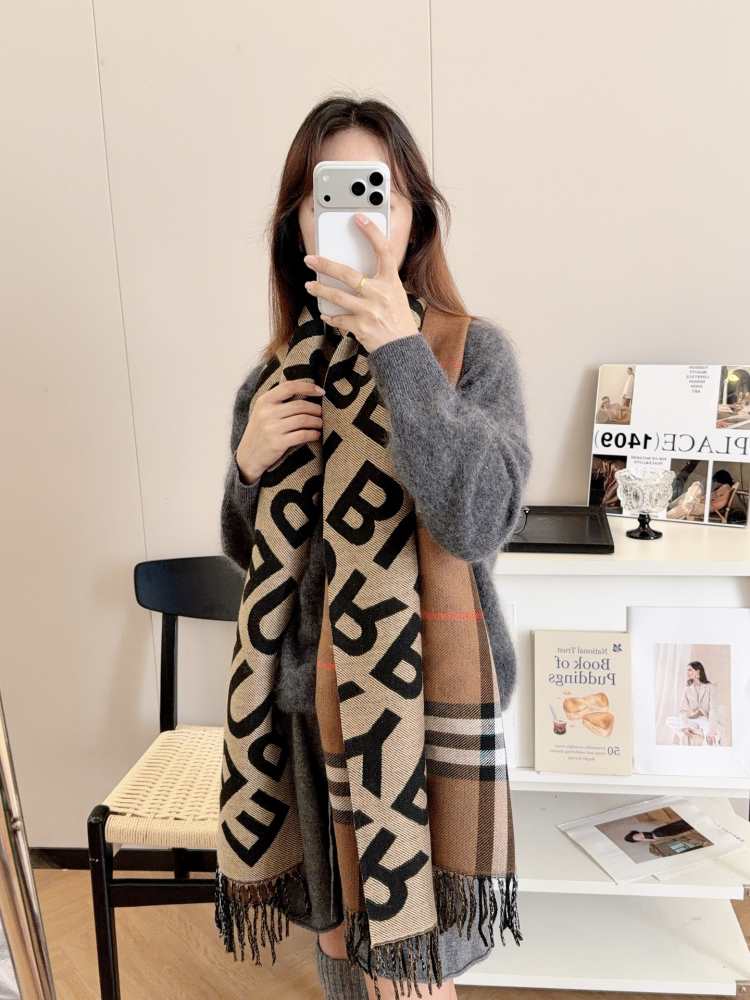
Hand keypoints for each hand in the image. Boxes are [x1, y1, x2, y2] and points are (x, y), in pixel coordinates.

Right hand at [235, 378, 325, 482]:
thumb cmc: (261, 432)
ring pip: (303, 419)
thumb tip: (308, 390)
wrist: (248, 457)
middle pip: (300, 405)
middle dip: (316, 409)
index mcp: (264, 401)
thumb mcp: (263, 411)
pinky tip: (317, 434)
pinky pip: (302, 435)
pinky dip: (313, 434)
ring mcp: (271, 428)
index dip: (308, 387)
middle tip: (322, 413)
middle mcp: (267, 413)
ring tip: (320, 423)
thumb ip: (279, 400)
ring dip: (317, 421)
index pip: (289, 387)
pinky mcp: (277, 443)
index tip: (321, 391)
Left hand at [302, 213, 418, 352]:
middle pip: (347, 274)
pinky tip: (325, 313)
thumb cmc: (398, 320)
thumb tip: (354, 272)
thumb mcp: (395, 295)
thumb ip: (379, 282)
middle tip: (310, 259)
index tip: (358, 218)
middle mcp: (380, 294)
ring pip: (337, 296)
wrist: (402, 349)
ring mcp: (369, 311)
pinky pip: (339, 319)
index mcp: (391, 282)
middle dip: (325, 265)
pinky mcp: (360, 327)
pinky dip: (330, 316)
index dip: (371, 232)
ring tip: (310, 286)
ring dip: (320, 290)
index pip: (383, 250)